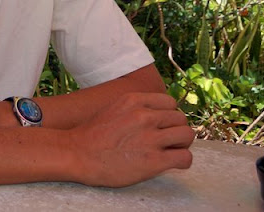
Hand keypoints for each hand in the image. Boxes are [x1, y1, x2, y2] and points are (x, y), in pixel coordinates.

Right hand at [69, 92, 194, 186]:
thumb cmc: (91, 134)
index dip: (169, 115)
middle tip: (167, 140)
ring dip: (182, 144)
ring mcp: (150, 138)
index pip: (170, 102)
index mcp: (134, 100)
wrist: (77, 154)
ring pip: (187, 135)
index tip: (163, 125)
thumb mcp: (113, 108)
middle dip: (176, 129)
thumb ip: (135, 107)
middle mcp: (144, 116)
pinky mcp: (154, 160)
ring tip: (171, 151)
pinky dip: (183, 161)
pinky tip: (173, 163)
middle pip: (180, 118)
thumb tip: (156, 114)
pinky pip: (185, 158)